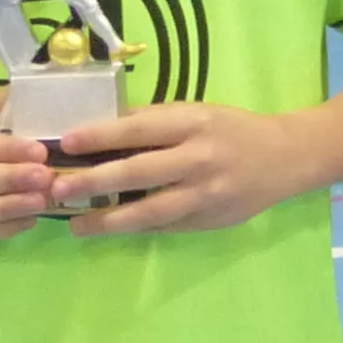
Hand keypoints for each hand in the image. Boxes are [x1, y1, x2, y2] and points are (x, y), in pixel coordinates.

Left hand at [50, 101, 303, 234]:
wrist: (284, 158)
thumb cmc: (230, 129)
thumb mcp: (195, 113)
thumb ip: (154, 122)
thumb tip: (100, 131)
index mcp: (192, 123)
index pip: (139, 127)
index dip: (101, 135)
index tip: (66, 142)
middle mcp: (198, 158)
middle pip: (139, 171)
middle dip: (94, 181)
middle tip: (58, 189)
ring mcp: (204, 194)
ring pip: (151, 211)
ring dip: (109, 220)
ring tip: (76, 226)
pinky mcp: (208, 220)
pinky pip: (165, 226)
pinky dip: (134, 229)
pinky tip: (109, 230)